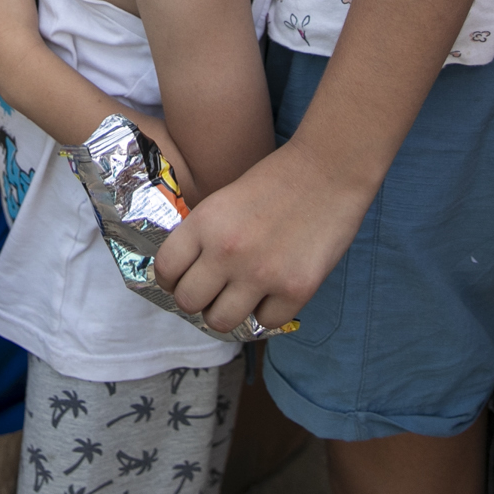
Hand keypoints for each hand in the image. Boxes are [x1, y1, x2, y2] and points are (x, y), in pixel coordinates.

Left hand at [150, 140, 373, 333]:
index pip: (166, 270)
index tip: (182, 280)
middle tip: (213, 292)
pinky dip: (267, 311)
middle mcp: (227, 251)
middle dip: (198, 300)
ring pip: (221, 322)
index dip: (171, 280)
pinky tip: (273, 292)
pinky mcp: (295, 290)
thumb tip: (188, 275)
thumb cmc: (276, 181)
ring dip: (228, 312)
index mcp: (205, 223)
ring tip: (240, 298)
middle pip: (189, 302)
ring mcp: (261, 274)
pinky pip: (265, 322)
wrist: (328, 171)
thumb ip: (204, 236)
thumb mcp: (224, 201)